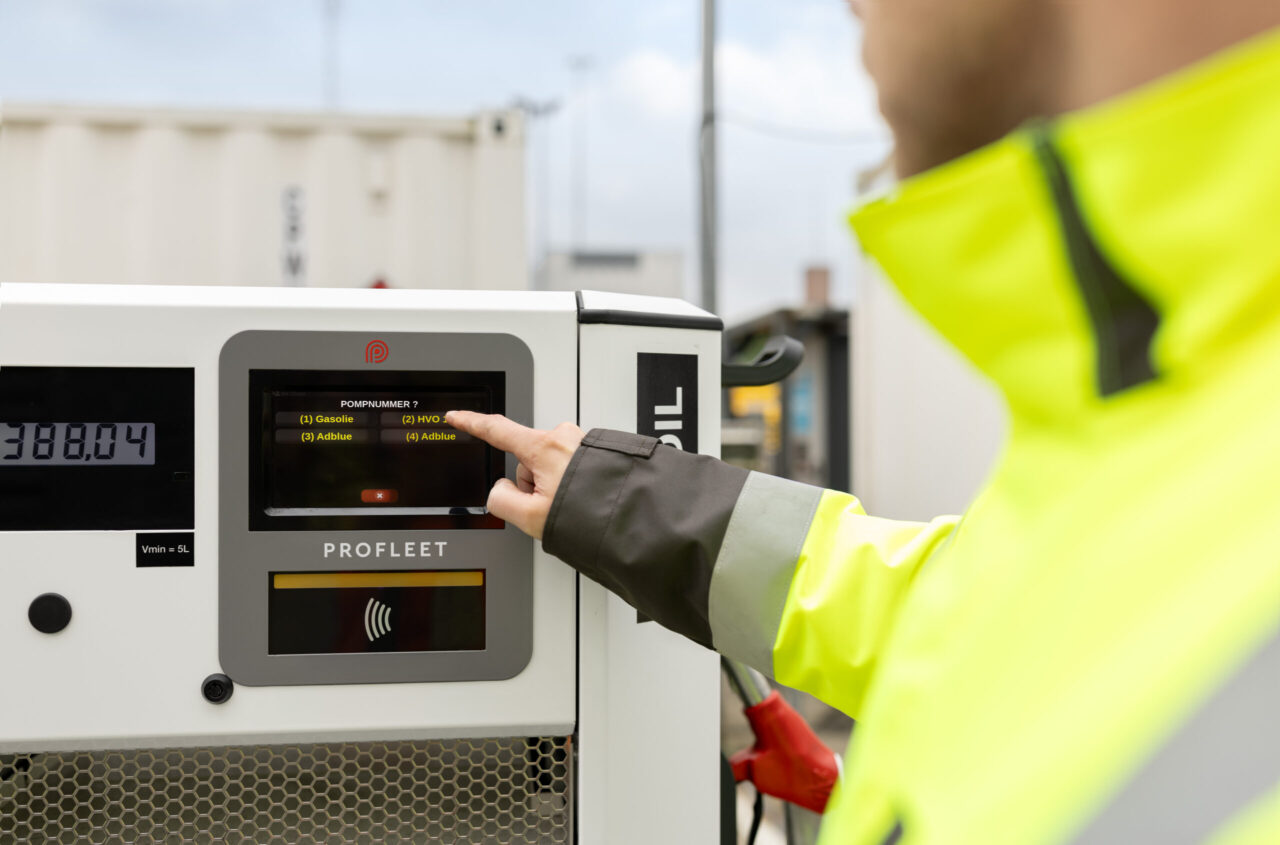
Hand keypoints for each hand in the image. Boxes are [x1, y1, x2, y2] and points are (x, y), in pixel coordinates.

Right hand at [445, 412, 583, 538]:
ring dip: (554, 485)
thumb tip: (501, 491)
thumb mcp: (532, 517)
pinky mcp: (595, 450)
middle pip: (526, 459)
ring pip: (548, 464)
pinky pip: (569, 465)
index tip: (457, 416)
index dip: (471, 423)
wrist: (631, 515)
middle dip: (532, 483)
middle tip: (550, 506)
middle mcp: (563, 437)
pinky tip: (583, 499)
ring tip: (573, 504)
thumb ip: (502, 501)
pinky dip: (571, 482)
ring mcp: (581, 442)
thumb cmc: (591, 513)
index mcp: (543, 448)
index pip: (496, 430)